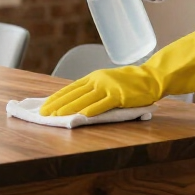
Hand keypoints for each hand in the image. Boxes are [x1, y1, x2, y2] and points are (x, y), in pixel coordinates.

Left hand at [40, 63, 161, 116]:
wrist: (150, 78)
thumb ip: (94, 90)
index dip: (57, 97)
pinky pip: (103, 104)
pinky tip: (81, 116)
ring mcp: (109, 87)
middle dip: (57, 104)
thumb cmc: (129, 82)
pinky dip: (91, 110)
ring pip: (84, 99)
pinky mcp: (119, 96)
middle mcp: (98, 81)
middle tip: (44, 113)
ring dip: (69, 108)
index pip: (70, 88)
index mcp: (94, 78)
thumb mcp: (107, 82)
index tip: (44, 105)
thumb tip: (76, 102)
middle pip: (74, 93)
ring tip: (57, 116)